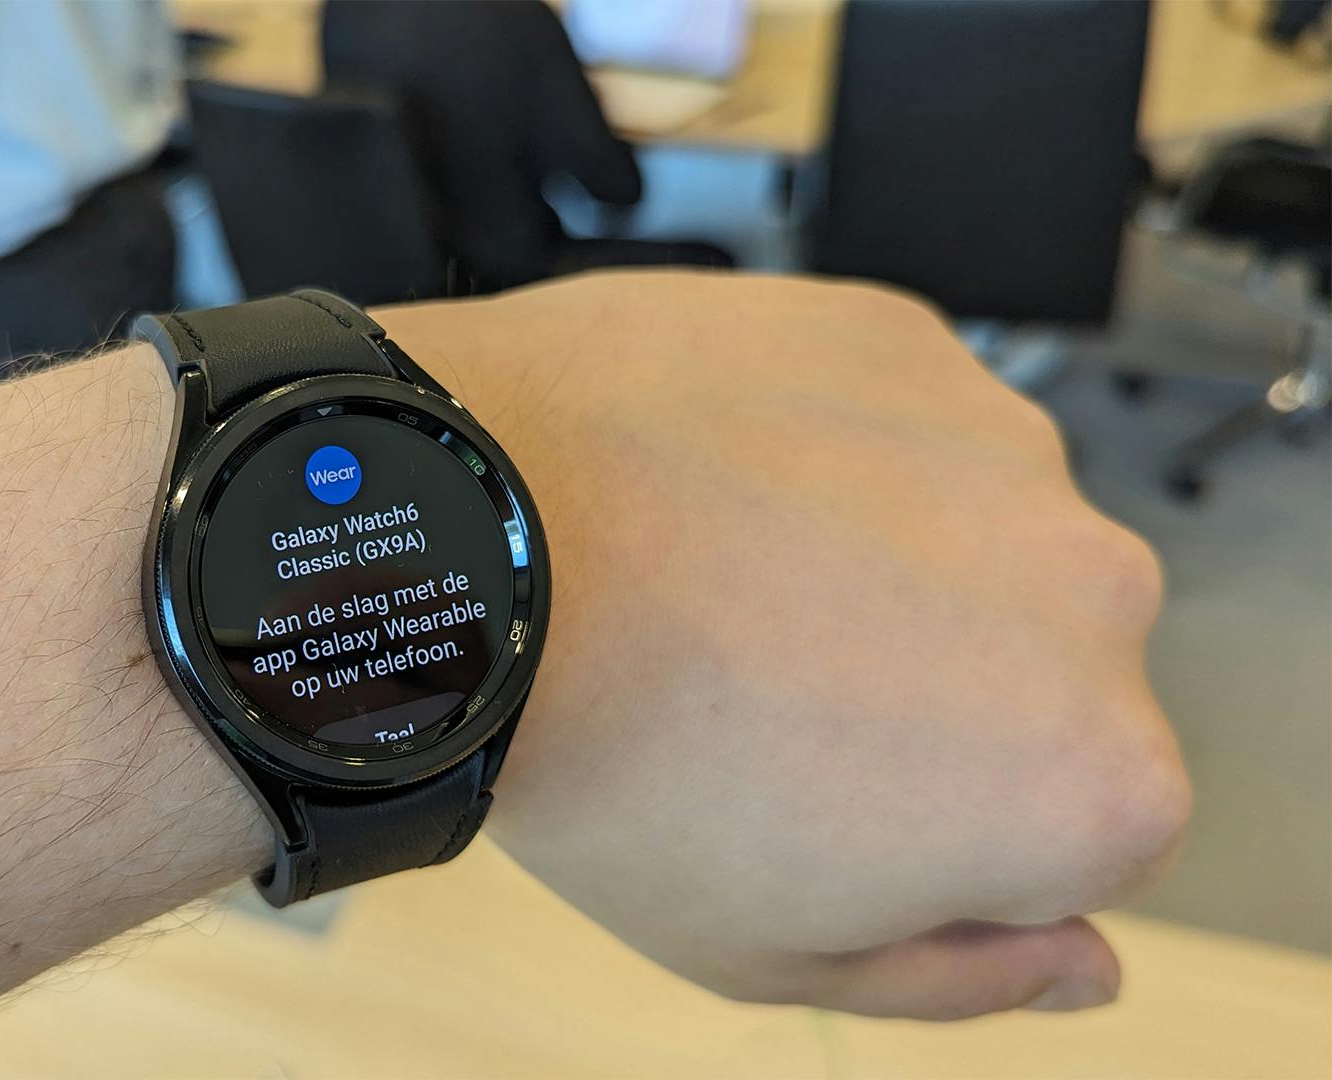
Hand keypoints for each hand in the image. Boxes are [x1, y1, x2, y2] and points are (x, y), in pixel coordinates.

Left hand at [376, 271, 1188, 1019]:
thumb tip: (1080, 963)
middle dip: (937, 697)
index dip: (946, 841)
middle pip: (1042, 676)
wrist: (472, 555)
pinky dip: (824, 455)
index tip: (830, 813)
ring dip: (883, 563)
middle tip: (761, 698)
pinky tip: (709, 493)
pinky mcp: (904, 339)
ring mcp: (1004, 444)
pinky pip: (894, 422)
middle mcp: (1095, 597)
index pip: (1085, 844)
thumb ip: (961, 977)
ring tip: (718, 587)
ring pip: (974, 536)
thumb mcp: (770, 952)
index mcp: (1093, 785)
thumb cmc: (601, 761)